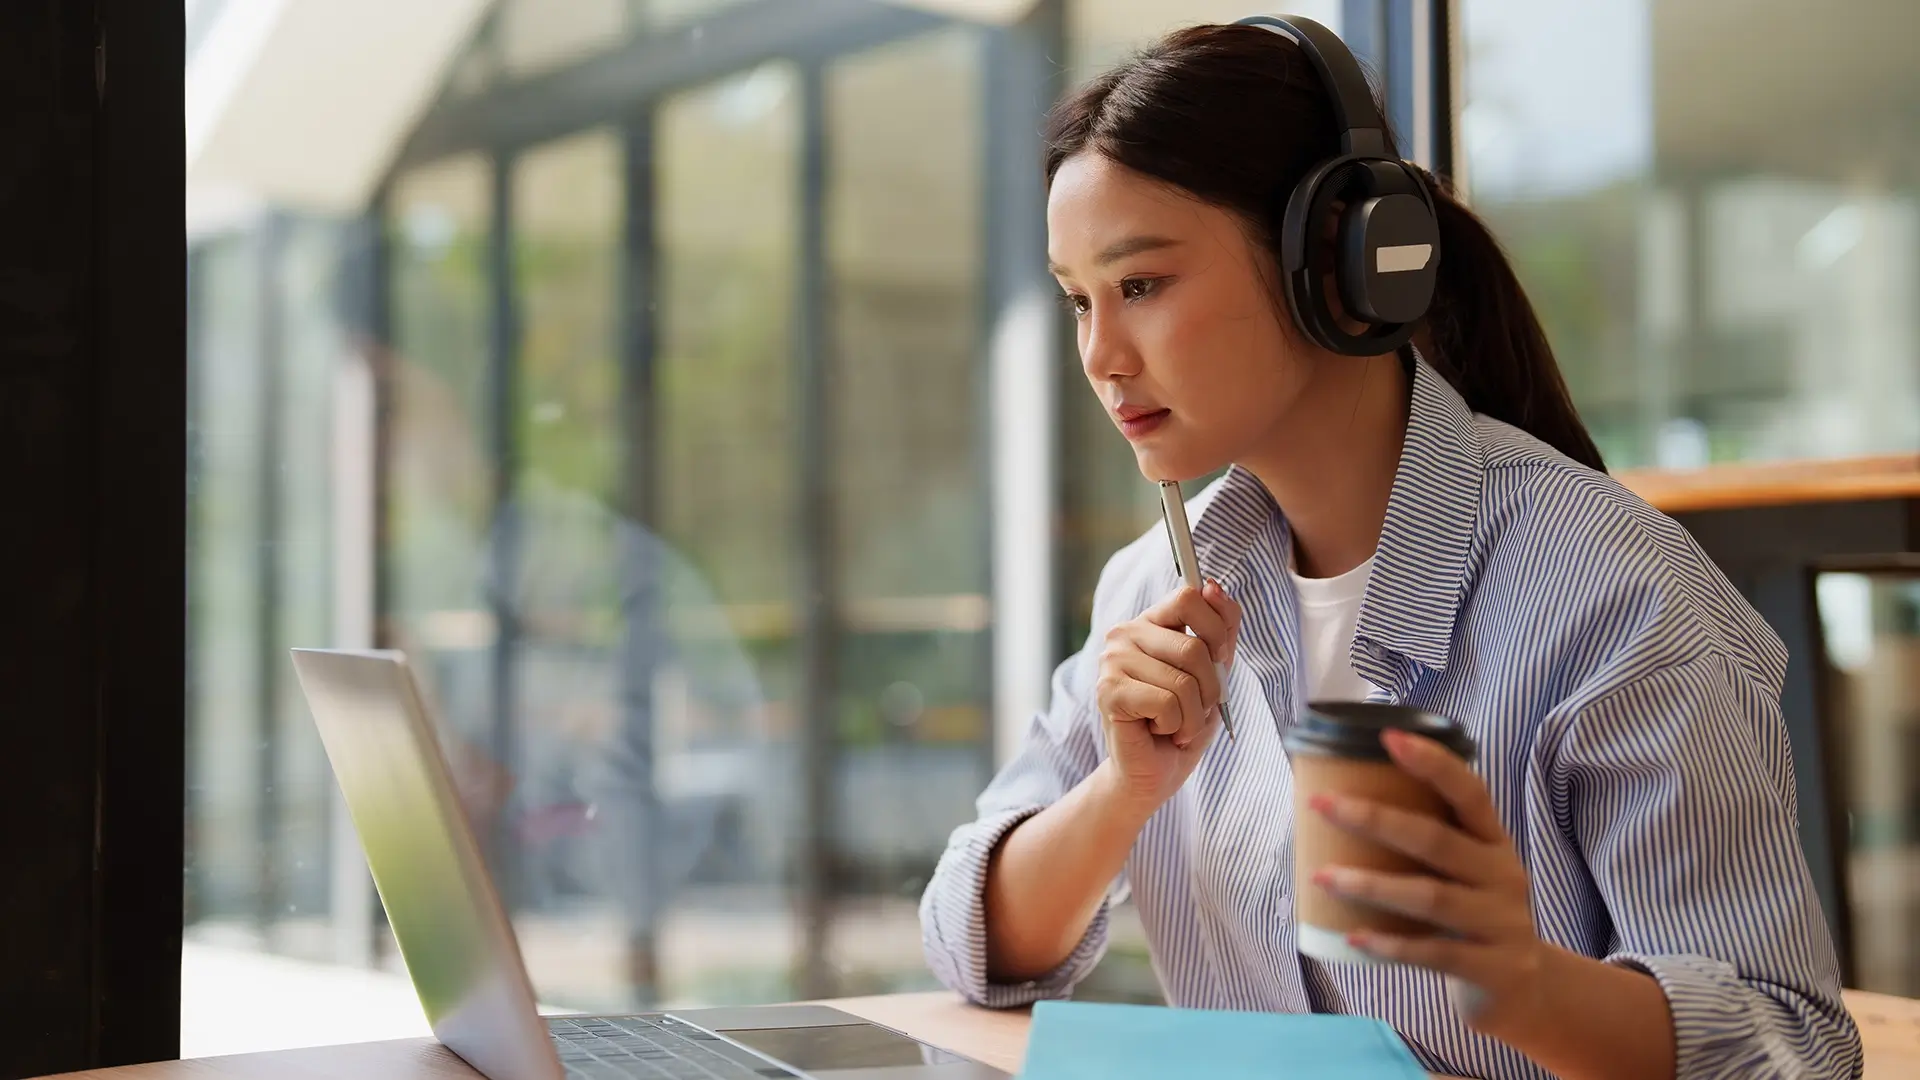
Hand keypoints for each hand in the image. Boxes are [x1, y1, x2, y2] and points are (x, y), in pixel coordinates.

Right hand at [1094, 580, 1240, 813]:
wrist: (1154, 771)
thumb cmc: (1183, 722)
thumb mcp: (1214, 672)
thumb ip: (1220, 630)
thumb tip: (1214, 586)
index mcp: (1151, 622)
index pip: (1189, 596)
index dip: (1216, 630)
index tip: (1217, 661)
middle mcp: (1125, 633)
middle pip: (1194, 647)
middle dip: (1210, 689)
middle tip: (1196, 709)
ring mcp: (1112, 661)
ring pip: (1183, 682)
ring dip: (1193, 716)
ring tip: (1176, 725)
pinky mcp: (1108, 692)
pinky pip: (1166, 704)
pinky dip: (1175, 726)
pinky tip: (1158, 730)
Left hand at [1306, 728, 1545, 1033]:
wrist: (1528, 988)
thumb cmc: (1475, 914)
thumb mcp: (1466, 872)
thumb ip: (1427, 841)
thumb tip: (1342, 803)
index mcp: (1494, 843)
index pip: (1471, 793)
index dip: (1433, 763)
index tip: (1388, 736)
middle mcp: (1502, 876)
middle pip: (1436, 841)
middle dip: (1375, 819)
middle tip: (1322, 804)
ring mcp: (1500, 923)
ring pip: (1430, 897)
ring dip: (1371, 885)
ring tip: (1322, 875)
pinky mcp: (1493, 968)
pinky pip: (1433, 953)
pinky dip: (1390, 946)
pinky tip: (1352, 937)